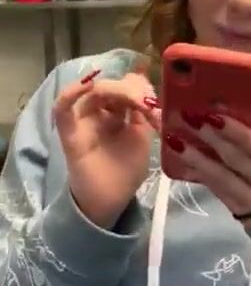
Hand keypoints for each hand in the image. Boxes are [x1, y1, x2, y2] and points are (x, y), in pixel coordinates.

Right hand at [53, 68, 160, 229]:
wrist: (110, 201)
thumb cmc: (126, 172)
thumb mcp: (142, 138)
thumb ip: (143, 114)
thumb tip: (146, 86)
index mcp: (118, 113)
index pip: (125, 87)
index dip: (140, 87)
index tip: (154, 100)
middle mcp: (99, 112)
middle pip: (111, 87)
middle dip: (130, 89)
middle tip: (146, 102)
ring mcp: (83, 121)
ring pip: (93, 92)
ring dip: (114, 89)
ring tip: (133, 99)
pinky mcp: (70, 133)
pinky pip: (62, 109)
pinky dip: (70, 93)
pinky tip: (87, 84)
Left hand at [166, 113, 250, 227]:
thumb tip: (249, 109)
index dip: (235, 131)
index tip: (213, 113)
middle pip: (235, 159)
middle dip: (209, 137)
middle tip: (186, 115)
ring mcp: (250, 201)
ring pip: (219, 177)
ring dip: (194, 156)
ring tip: (172, 138)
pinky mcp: (236, 210)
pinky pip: (215, 188)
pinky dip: (196, 172)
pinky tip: (179, 157)